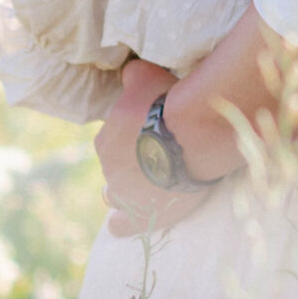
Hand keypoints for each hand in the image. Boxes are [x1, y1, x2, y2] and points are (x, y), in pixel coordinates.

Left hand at [95, 60, 210, 238]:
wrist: (191, 132)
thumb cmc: (168, 102)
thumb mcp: (146, 76)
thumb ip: (132, 76)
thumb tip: (127, 73)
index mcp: (106, 140)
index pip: (113, 142)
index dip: (131, 138)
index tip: (151, 133)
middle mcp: (108, 168)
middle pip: (116, 168)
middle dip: (132, 163)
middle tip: (159, 156)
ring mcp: (123, 193)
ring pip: (116, 195)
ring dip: (129, 190)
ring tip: (152, 184)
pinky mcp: (139, 215)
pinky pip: (120, 225)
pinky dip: (124, 222)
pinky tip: (134, 218)